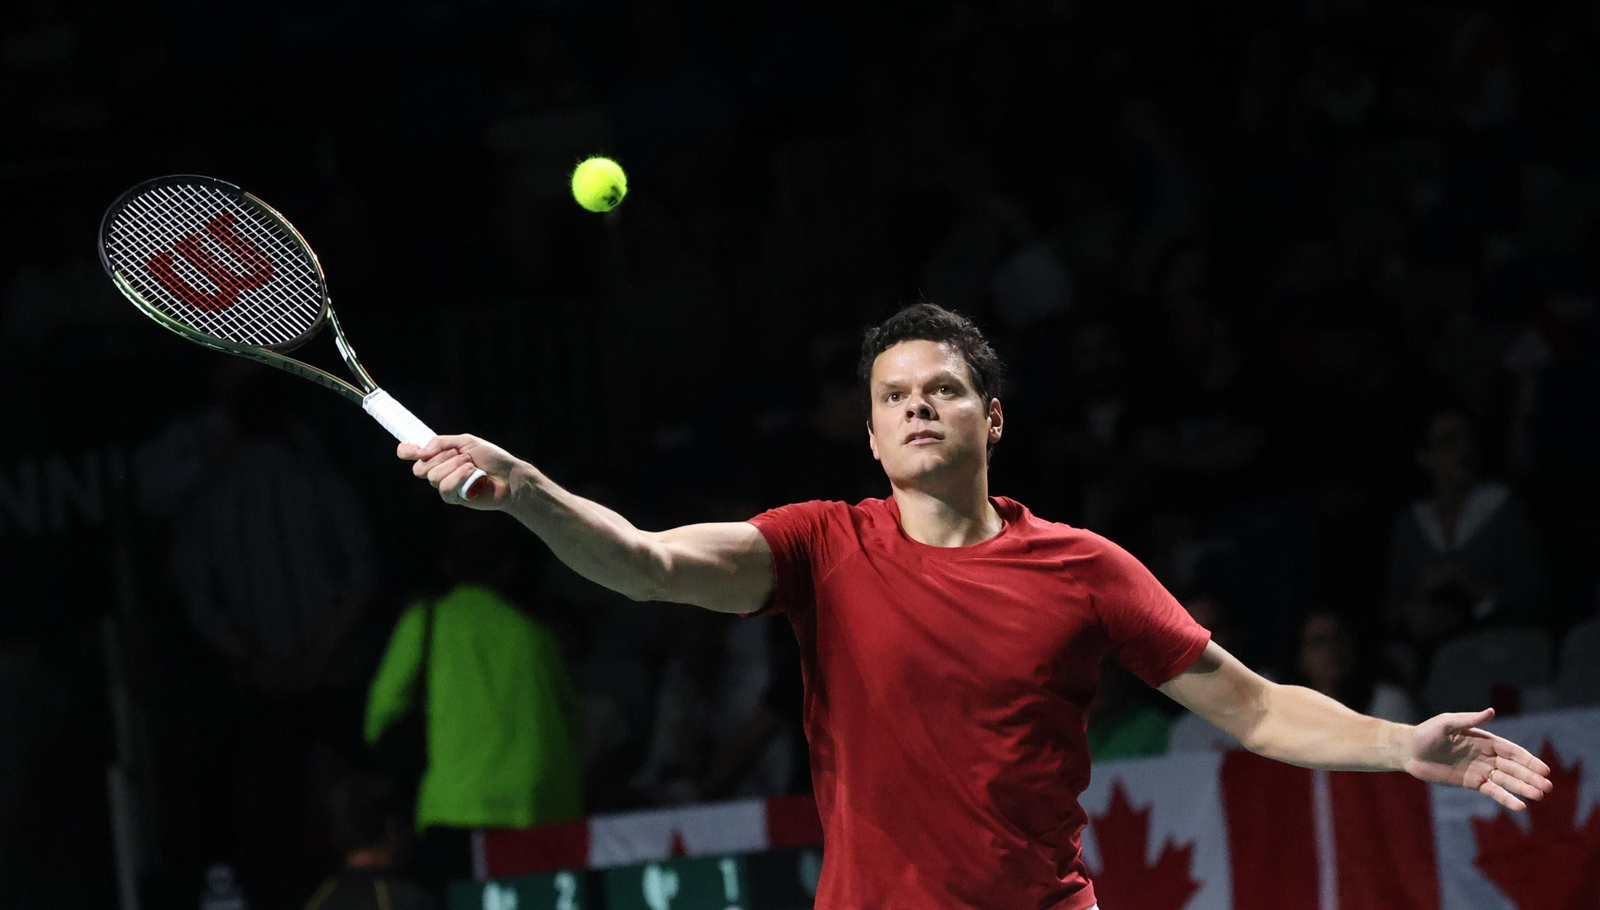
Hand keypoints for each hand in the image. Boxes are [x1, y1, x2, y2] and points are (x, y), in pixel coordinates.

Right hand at [398, 434, 518, 510]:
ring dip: (455, 466)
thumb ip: (442, 443)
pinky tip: (473, 474)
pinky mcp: (453, 498)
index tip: (415, 449)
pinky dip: (460, 476)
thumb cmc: (491, 457)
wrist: (509, 476)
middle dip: (441, 458)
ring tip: (472, 465)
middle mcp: (438, 470)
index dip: (406, 451)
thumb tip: (421, 451)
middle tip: (462, 455)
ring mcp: (445, 485)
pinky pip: (445, 487)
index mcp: (438, 454)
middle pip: (420, 468)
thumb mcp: (466, 442)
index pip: (411, 453)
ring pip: (433, 477)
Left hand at [1404, 708, 1552, 810]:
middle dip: (1530, 776)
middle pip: (1513, 767)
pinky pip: (1492, 791)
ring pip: (1506, 780)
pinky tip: (1520, 806)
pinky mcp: (1471, 782)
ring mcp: (1479, 770)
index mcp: (1483, 740)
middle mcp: (1485, 755)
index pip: (1510, 751)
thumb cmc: (1426, 733)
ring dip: (1523, 788)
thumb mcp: (1446, 723)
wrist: (1408, 751)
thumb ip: (1469, 720)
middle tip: (1548, 787)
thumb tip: (1491, 711)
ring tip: (1540, 796)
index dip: (1527, 760)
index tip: (1544, 769)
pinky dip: (1506, 798)